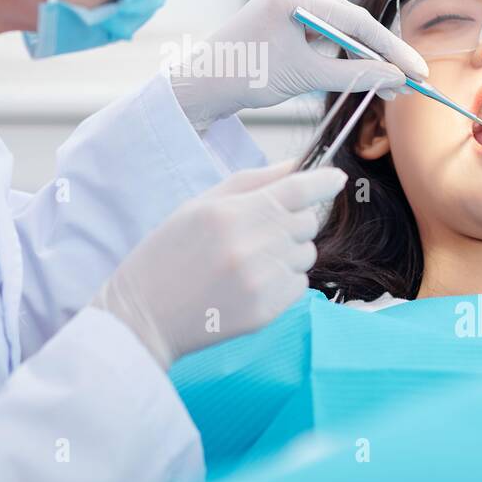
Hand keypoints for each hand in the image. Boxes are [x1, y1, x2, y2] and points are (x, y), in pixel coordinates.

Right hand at [90, 161, 346, 368]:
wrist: (144, 315)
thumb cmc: (167, 255)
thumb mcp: (199, 206)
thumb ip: (250, 182)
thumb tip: (296, 166)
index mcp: (231, 213)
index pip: (297, 190)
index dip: (324, 181)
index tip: (337, 178)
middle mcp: (250, 246)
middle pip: (307, 221)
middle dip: (294, 220)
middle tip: (260, 230)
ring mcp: (261, 281)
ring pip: (307, 254)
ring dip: (290, 252)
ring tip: (250, 260)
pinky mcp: (266, 311)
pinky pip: (299, 285)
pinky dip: (284, 281)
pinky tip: (250, 283)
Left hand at [169, 0, 428, 129]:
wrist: (199, 88)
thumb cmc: (243, 76)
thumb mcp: (305, 77)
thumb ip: (355, 75)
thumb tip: (396, 78)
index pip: (354, 19)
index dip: (390, 47)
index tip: (416, 69)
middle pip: (348, 23)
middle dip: (379, 54)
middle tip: (408, 80)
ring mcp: (284, 8)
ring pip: (336, 34)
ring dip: (360, 59)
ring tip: (387, 87)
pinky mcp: (280, 25)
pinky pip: (320, 40)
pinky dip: (338, 59)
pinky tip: (357, 77)